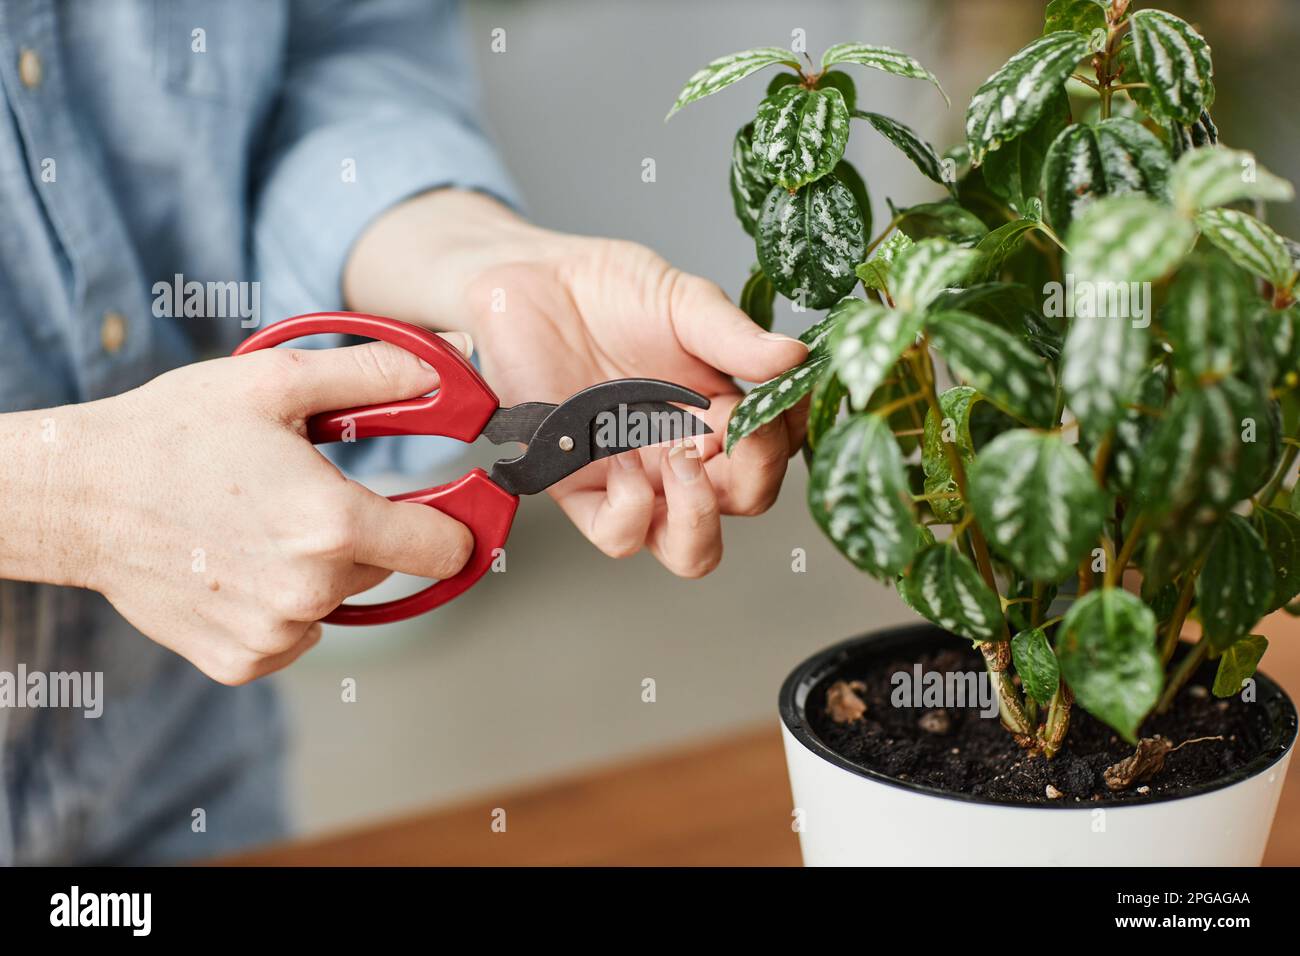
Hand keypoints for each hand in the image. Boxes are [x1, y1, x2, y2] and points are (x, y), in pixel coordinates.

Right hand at [36, 338, 473, 683]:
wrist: (79, 496)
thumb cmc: (174, 433)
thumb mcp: (277, 380)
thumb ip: (374, 375)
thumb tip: (445, 375)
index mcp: (331, 524)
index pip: (445, 549)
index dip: (451, 526)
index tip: (444, 513)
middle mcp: (309, 592)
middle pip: (386, 566)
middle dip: (362, 532)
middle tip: (300, 495)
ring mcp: (273, 635)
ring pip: (338, 600)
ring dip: (318, 570)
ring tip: (254, 527)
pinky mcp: (241, 662)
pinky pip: (295, 635)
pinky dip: (279, 606)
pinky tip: (235, 565)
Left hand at [344, 190, 810, 577]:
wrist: (528, 283)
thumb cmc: (605, 290)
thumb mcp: (682, 302)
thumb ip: (734, 337)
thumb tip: (796, 358)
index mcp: (720, 411)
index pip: (777, 449)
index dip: (787, 437)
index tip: (781, 401)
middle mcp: (685, 452)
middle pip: (745, 504)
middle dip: (754, 478)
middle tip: (738, 434)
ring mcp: (637, 477)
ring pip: (690, 550)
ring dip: (698, 517)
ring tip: (682, 461)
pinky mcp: (580, 487)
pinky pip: (618, 536)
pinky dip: (631, 513)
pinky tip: (622, 463)